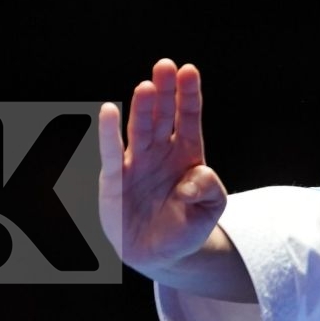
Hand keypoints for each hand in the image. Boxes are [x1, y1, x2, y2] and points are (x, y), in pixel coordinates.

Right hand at [97, 59, 227, 279]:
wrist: (161, 254)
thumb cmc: (187, 226)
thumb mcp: (211, 209)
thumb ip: (209, 189)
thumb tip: (190, 180)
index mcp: (187, 153)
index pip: (188, 117)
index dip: (188, 94)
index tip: (188, 71)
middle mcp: (160, 152)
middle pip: (163, 115)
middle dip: (165, 91)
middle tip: (165, 66)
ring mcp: (137, 162)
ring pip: (139, 128)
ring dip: (142, 107)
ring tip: (146, 86)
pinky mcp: (115, 178)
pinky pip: (111, 153)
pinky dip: (108, 133)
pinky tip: (109, 111)